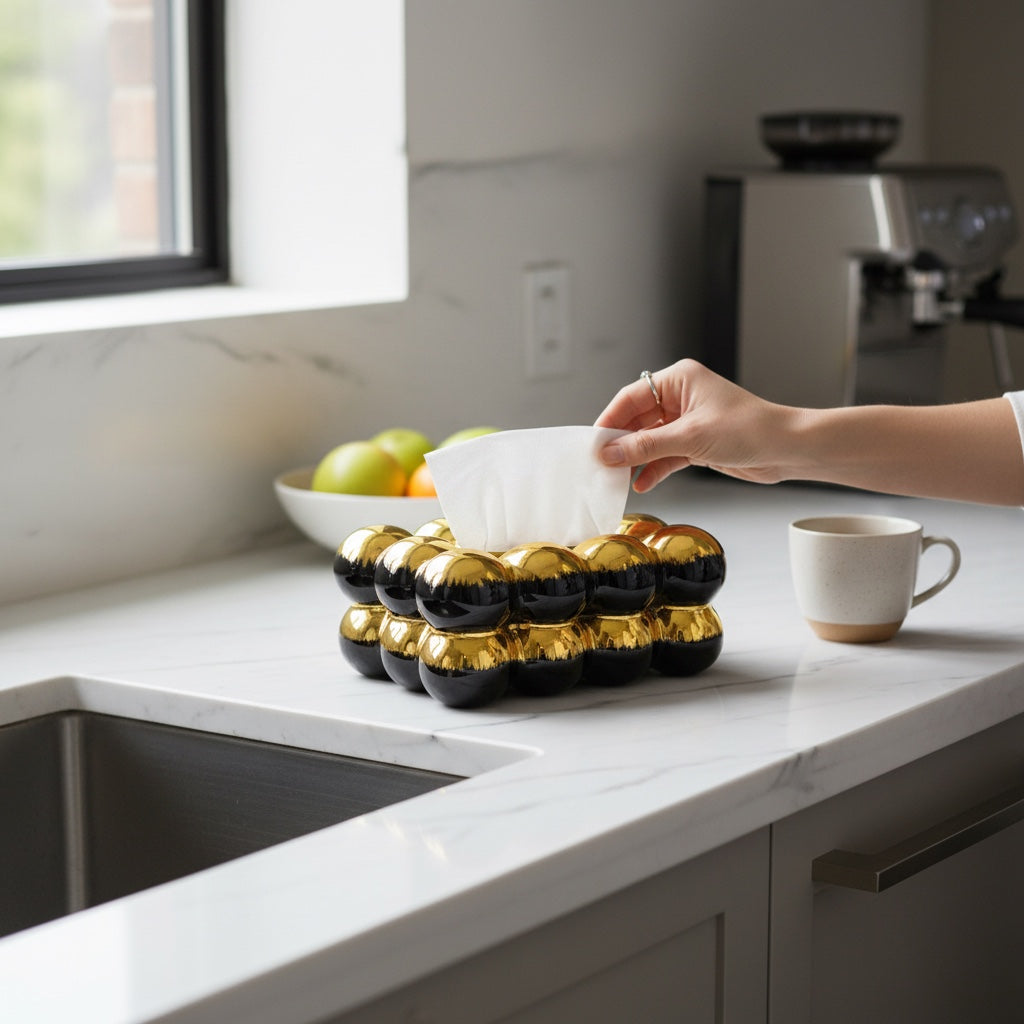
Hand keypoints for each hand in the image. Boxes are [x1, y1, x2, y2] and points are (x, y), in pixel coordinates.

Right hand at [595, 359, 796, 491]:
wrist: (786, 450)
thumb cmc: (750, 429)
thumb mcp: (690, 437)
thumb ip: (645, 446)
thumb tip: (608, 453)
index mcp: (678, 380)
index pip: (630, 398)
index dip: (609, 421)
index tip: (592, 444)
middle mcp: (680, 397)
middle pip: (637, 420)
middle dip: (620, 444)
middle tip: (600, 464)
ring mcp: (687, 422)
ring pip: (649, 440)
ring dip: (635, 459)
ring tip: (617, 478)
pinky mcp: (695, 444)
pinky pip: (665, 455)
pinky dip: (654, 469)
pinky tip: (642, 483)